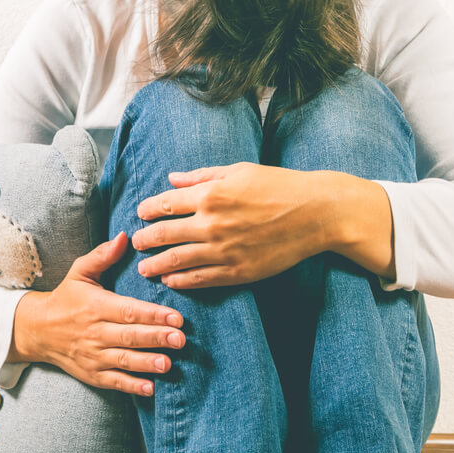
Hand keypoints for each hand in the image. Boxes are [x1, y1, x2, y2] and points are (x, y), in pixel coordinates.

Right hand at [9, 232, 185, 395]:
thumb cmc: (66, 298)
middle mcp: (94, 332)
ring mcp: (92, 355)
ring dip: (146, 363)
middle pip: (129, 336)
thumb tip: (124, 236)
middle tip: (180, 340)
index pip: (128, 311)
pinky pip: (113, 381)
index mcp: (96, 306)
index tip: (176, 317)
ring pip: (123, 360)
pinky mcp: (91, 373)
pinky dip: (131, 386)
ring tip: (168, 364)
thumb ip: (102, 255)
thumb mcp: (79, 272)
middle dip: (156, 338)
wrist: (37, 330)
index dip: (153, 315)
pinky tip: (149, 388)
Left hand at [132, 163, 345, 288]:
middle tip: (137, 244)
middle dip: (147, 240)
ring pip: (177, 261)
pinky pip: (201, 279)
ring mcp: (223, 250)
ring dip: (156, 265)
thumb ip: (201, 176)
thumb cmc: (279, 186)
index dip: (149, 210)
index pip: (167, 204)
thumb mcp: (239, 171)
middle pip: (166, 234)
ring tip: (145, 269)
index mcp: (210, 194)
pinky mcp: (238, 271)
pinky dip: (181, 281)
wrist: (316, 213)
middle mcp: (212, 223)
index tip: (140, 215)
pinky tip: (170, 281)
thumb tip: (172, 178)